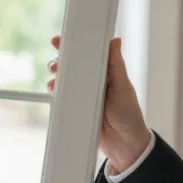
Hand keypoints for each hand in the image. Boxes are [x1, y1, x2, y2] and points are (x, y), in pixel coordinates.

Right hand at [47, 35, 150, 174]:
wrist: (124, 144)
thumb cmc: (129, 114)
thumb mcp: (123, 87)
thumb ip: (116, 65)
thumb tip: (115, 41)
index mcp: (106, 73)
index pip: (89, 55)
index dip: (76, 46)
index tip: (63, 39)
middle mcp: (93, 82)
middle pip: (73, 66)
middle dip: (62, 60)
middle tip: (56, 61)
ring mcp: (83, 95)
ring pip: (66, 80)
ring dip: (57, 76)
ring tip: (54, 76)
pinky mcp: (76, 108)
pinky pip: (63, 97)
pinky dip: (56, 92)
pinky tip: (53, 89)